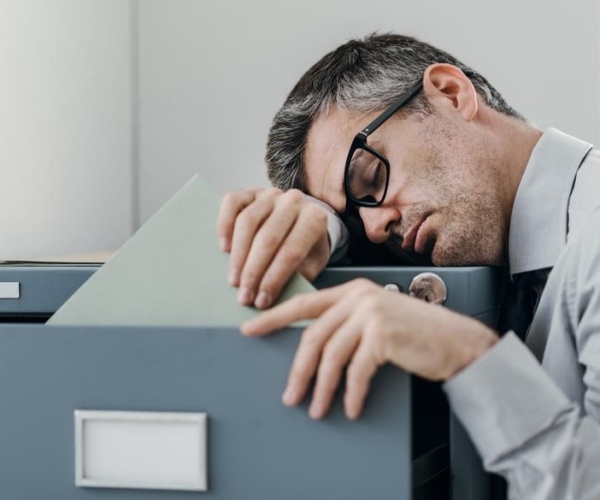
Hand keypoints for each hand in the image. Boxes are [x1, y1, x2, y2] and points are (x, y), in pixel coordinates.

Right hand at [217, 188, 329, 308]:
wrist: (301, 222)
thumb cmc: (305, 249)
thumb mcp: (310, 265)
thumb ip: (297, 278)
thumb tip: (271, 299)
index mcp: (314, 218)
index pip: (291, 252)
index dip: (274, 279)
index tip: (261, 302)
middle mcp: (294, 201)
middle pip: (268, 238)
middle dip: (253, 272)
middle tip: (243, 296)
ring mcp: (270, 194)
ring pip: (247, 222)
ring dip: (238, 255)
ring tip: (233, 280)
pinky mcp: (250, 191)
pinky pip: (232, 202)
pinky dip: (224, 224)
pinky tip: (224, 248)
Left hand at [241, 279, 497, 419]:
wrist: (458, 343)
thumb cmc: (416, 335)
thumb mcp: (375, 321)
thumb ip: (346, 325)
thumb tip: (311, 352)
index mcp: (352, 290)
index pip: (304, 304)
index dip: (273, 318)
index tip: (250, 329)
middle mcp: (359, 296)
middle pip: (313, 336)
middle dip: (299, 371)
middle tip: (290, 396)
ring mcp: (370, 312)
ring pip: (331, 356)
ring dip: (322, 388)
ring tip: (318, 410)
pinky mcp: (382, 333)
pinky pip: (355, 370)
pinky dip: (350, 393)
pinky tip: (350, 407)